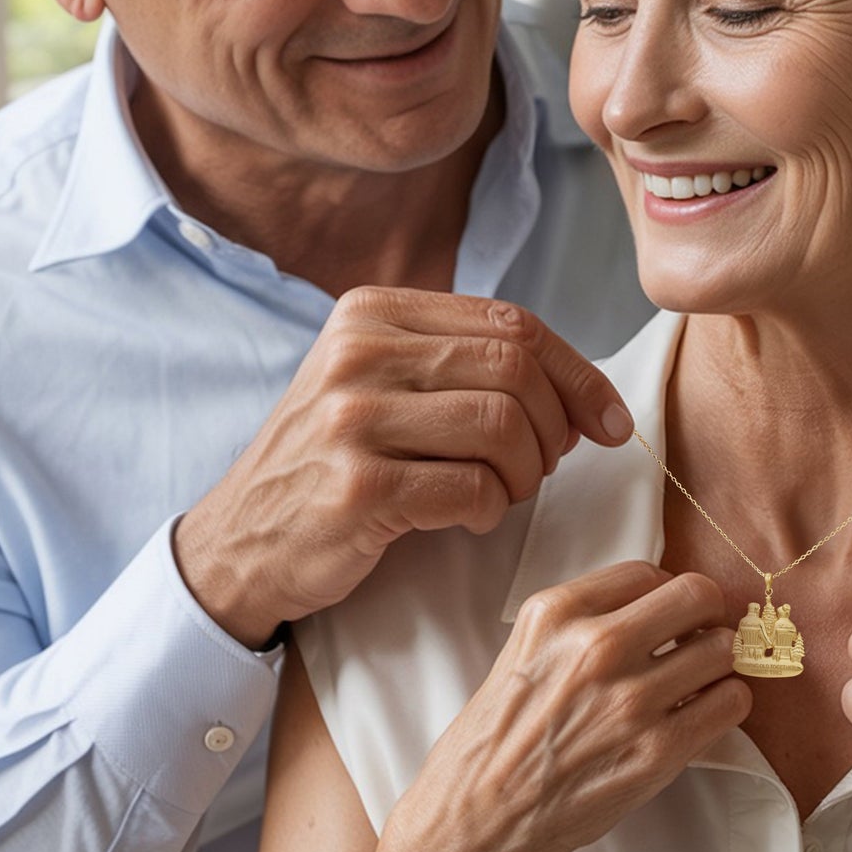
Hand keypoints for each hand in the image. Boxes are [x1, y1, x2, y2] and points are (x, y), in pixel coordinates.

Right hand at [174, 288, 634, 647]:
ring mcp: (351, 419)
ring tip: (505, 491)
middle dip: (556, 425)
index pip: (512, 323)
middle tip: (547, 465)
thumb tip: (580, 387)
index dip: (578, 372)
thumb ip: (462, 362)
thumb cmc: (334, 460)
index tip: (610, 420)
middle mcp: (358, 352)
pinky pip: (471, 489)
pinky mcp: (355, 488)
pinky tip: (470, 516)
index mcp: (372, 311)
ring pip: (502, 426)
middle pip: (515, 369)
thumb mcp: (380, 381)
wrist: (240, 539)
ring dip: (526, 472)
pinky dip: (491, 509)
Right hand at [358, 562, 750, 851]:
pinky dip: (725, 701)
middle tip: (696, 632)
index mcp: (556, 612)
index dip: (663, 590)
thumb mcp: (525, 647)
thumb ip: (583, 616)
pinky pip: (729, 703)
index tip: (665, 611)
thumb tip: (651, 601)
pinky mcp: (657, 751)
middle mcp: (596, 646)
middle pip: (695, 595)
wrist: (480, 816)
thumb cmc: (500, 735)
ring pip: (720, 648)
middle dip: (704, 611)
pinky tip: (701, 710)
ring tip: (698, 676)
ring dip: (717, 660)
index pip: (646, 570)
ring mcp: (630, 699)